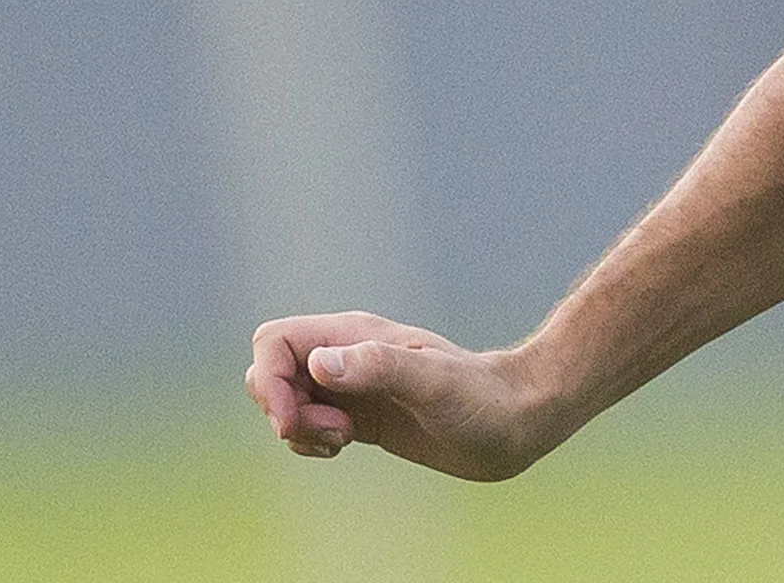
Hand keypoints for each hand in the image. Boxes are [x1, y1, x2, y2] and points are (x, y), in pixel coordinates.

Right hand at [245, 310, 565, 480]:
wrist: (514, 422)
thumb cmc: (481, 399)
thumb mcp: (432, 383)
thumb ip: (378, 367)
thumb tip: (318, 364)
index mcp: (356, 335)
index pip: (275, 341)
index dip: (269, 380)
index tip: (296, 419)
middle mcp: (348, 355)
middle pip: (271, 371)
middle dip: (281, 408)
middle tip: (331, 433)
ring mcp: (352, 386)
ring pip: (286, 400)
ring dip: (297, 429)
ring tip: (344, 441)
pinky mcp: (359, 416)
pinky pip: (306, 424)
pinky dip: (308, 441)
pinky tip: (343, 448)